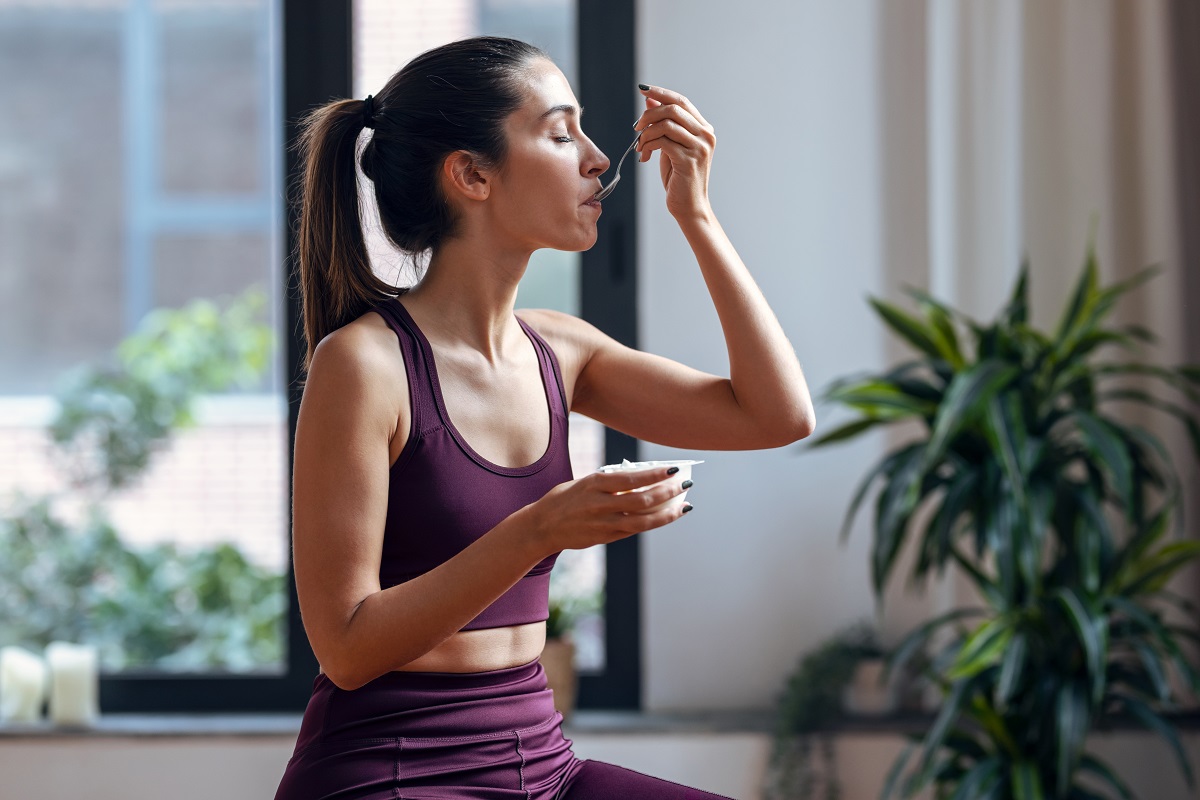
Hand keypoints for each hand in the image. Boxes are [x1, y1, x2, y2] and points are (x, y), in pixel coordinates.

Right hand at [522, 466, 692, 553]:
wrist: (541, 527)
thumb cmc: (565, 499)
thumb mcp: (584, 483)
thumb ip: (610, 483)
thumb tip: (642, 480)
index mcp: (594, 483)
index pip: (632, 477)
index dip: (656, 474)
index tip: (674, 469)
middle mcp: (600, 504)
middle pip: (642, 499)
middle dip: (667, 492)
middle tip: (685, 485)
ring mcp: (603, 524)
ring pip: (642, 520)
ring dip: (666, 513)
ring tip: (683, 505)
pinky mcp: (604, 538)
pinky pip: (634, 530)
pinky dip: (652, 523)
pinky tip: (665, 517)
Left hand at [633, 84, 715, 219]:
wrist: (689, 207)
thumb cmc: (679, 178)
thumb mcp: (669, 146)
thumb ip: (663, 124)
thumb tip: (650, 100)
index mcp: (704, 129)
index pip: (681, 101)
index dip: (661, 93)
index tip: (643, 89)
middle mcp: (706, 135)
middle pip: (673, 108)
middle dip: (649, 115)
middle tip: (636, 128)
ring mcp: (699, 147)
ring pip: (666, 123)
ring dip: (646, 133)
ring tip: (639, 147)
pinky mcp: (689, 160)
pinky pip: (662, 141)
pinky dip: (647, 145)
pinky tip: (643, 156)